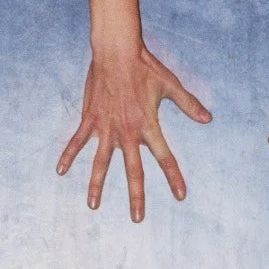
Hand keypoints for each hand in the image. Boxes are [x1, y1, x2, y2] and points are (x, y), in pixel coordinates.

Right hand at [57, 0, 210, 221]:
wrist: (116, 49)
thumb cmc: (144, 65)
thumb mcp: (170, 85)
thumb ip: (189, 104)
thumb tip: (208, 118)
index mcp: (148, 126)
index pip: (165, 157)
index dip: (174, 177)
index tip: (180, 196)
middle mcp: (127, 132)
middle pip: (133, 171)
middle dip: (136, 196)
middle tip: (137, 219)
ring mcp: (106, 127)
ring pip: (100, 162)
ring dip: (96, 185)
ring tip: (93, 206)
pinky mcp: (90, 119)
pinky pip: (77, 141)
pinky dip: (68, 155)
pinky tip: (59, 171)